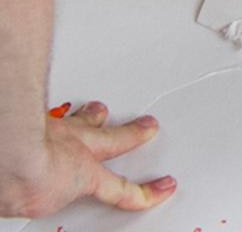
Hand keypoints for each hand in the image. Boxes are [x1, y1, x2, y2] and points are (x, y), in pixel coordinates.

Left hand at [0, 102, 174, 216]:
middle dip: (131, 134)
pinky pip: (58, 110)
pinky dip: (61, 109)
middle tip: (146, 126)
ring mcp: (58, 131)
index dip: (142, 192)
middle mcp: (74, 149)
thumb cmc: (18, 180)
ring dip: (94, 116)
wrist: (6, 156)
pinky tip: (60, 107)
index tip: (160, 188)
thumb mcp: (38, 200)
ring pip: (85, 120)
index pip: (119, 189)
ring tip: (100, 110)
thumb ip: (42, 195)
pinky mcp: (40, 119)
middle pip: (110, 140)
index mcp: (83, 174)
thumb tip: (29, 196)